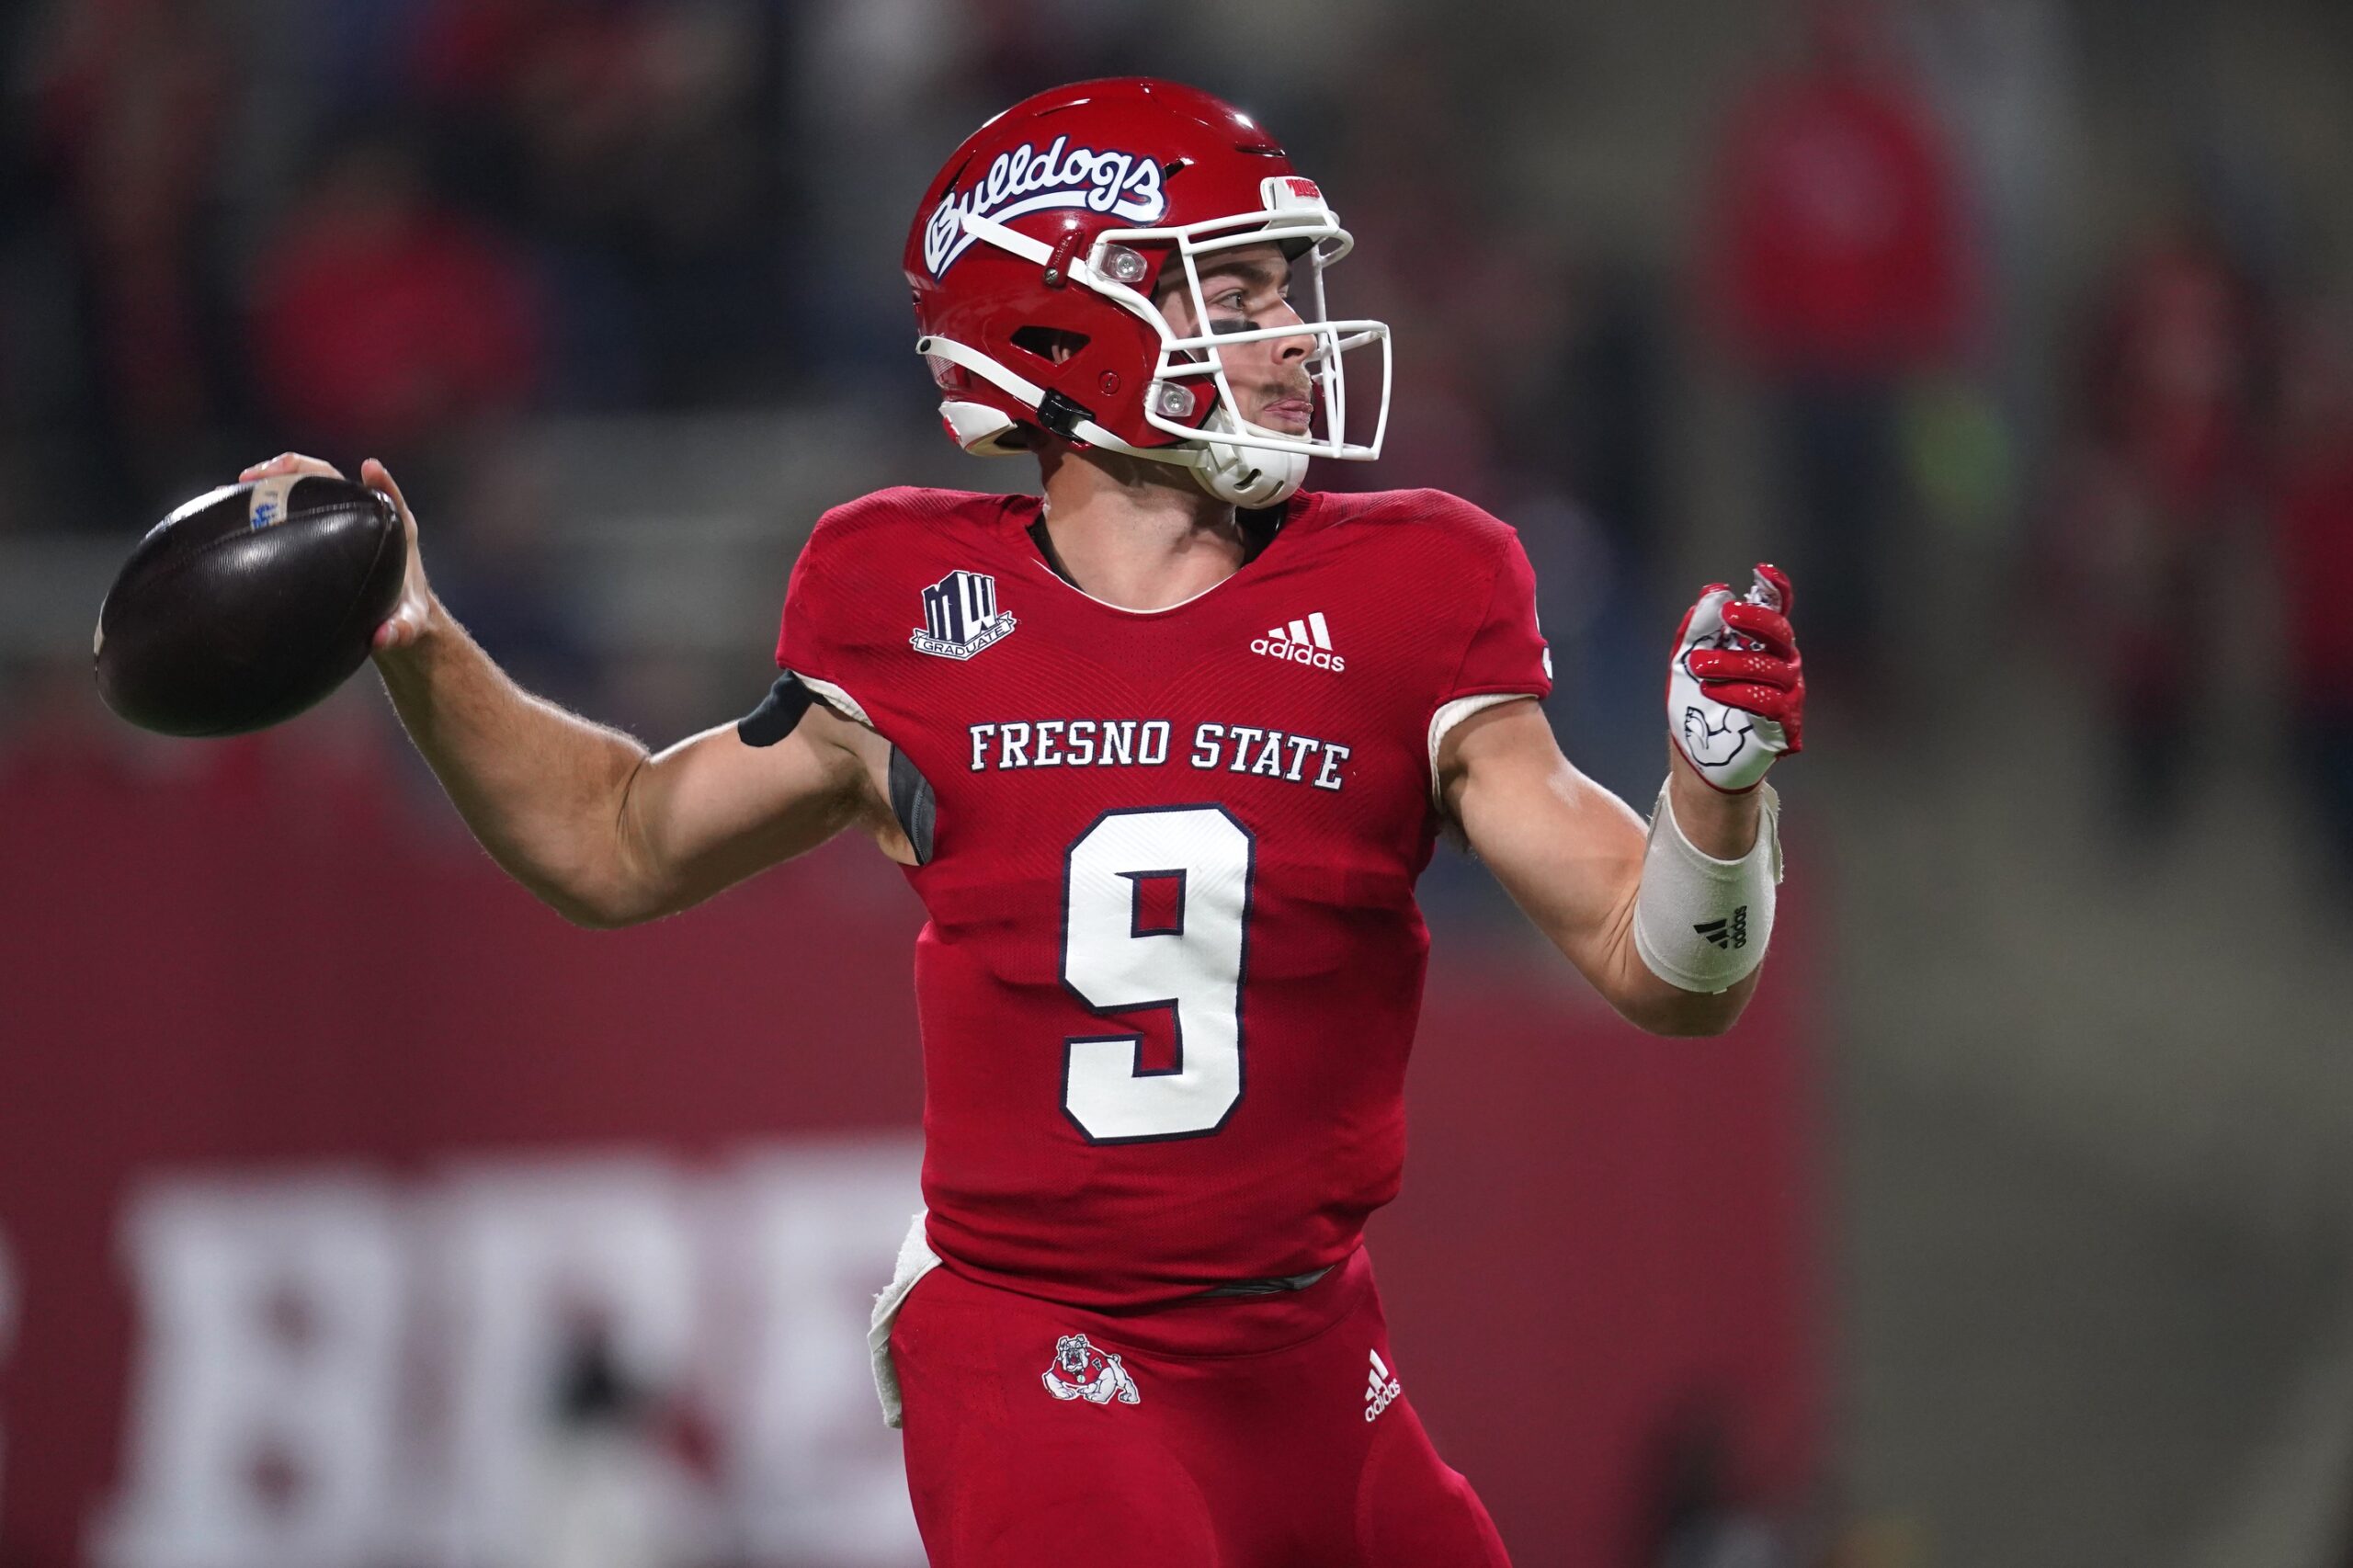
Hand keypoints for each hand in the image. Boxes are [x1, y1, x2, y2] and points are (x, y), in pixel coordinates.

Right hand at [237, 453, 433, 653]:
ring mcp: (340, 516)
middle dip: (302, 469)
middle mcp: (366, 515)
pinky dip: (268, 499)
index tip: (369, 468)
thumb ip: (401, 631)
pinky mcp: (320, 524)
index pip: (390, 498)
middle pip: (336, 479)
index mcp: (396, 531)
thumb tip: (383, 638)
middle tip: (266, 473)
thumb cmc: (403, 615)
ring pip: (309, 485)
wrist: (390, 613)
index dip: (382, 482)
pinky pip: (294, 503)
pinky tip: (238, 504)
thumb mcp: (407, 625)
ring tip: (243, 482)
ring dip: (277, 477)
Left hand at [1666, 563, 1803, 793]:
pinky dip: (1738, 693)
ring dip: (1732, 662)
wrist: (1697, 755)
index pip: (1777, 610)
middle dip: (1755, 619)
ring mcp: (1787, 693)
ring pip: (1770, 668)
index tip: (1761, 572)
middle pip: (1780, 633)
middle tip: (1727, 613)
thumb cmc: (1696, 704)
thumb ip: (1699, 628)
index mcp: (1761, 643)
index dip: (1776, 589)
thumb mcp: (1687, 660)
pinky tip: (1712, 691)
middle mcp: (1781, 663)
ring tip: (1698, 665)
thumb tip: (1712, 591)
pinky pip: (1769, 702)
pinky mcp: (1784, 723)